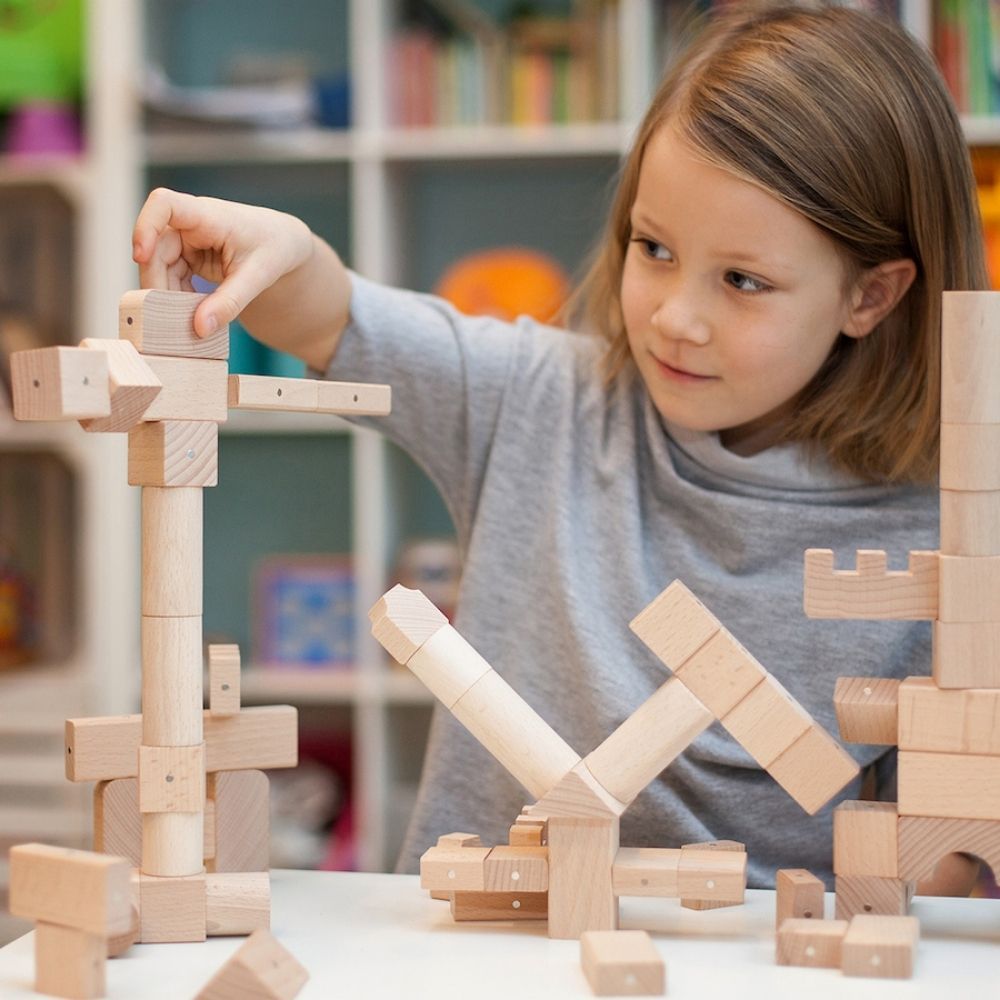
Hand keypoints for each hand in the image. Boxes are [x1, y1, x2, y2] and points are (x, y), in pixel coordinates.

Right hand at [132, 188, 314, 337]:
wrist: (282, 244)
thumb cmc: (273, 248)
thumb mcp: (259, 276)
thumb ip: (230, 302)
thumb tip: (200, 328)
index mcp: (210, 215)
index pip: (164, 204)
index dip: (145, 226)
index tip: (140, 255)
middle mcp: (192, 222)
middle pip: (155, 247)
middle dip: (157, 282)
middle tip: (169, 317)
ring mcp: (187, 239)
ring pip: (159, 265)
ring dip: (166, 294)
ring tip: (184, 320)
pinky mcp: (187, 255)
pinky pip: (170, 276)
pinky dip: (176, 296)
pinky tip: (191, 313)